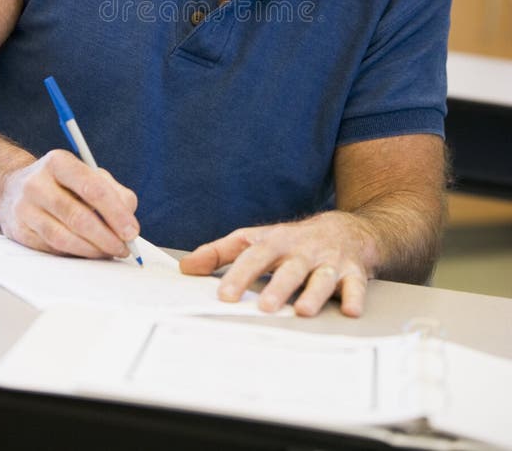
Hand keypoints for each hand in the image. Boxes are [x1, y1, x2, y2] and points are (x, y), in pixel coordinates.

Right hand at [0, 149, 139, 257]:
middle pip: (78, 216)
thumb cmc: (62, 183)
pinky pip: (51, 249)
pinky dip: (74, 254)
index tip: (131, 231)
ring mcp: (24, 208)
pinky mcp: (18, 231)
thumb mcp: (88, 175)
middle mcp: (37, 183)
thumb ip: (114, 193)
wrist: (13, 189)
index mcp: (58, 162)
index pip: (92, 188)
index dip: (115, 212)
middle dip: (106, 237)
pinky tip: (88, 253)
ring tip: (109, 252)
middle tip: (124, 248)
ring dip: (92, 250)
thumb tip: (128, 221)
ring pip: (63, 237)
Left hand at [180, 211, 375, 316]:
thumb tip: (186, 267)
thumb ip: (220, 253)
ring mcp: (329, 262)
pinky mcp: (354, 273)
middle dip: (278, 286)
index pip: (255, 256)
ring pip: (321, 277)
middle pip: (289, 268)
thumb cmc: (293, 241)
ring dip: (313, 293)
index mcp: (276, 242)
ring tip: (302, 311)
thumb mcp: (257, 239)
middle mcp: (303, 251)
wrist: (346, 230)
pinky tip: (351, 310)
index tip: (224, 296)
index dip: (239, 274)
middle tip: (264, 306)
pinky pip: (357, 286)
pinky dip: (355, 297)